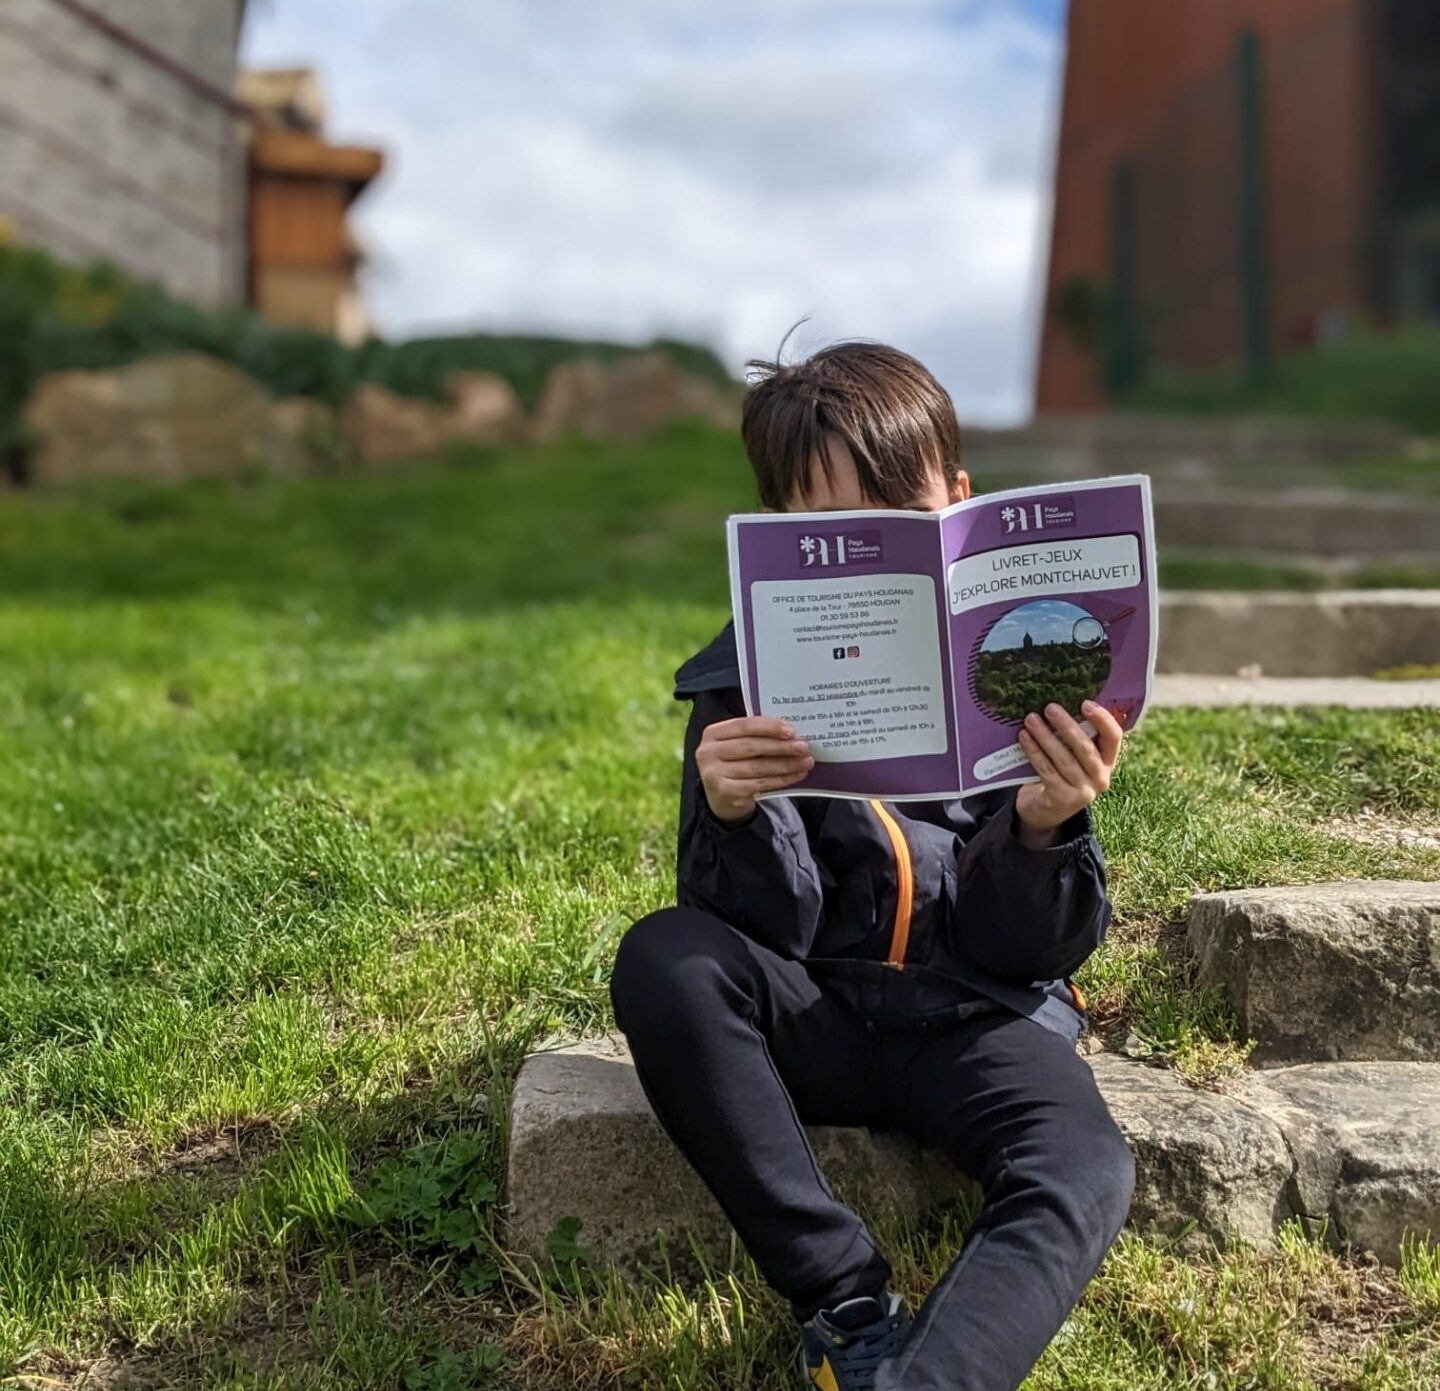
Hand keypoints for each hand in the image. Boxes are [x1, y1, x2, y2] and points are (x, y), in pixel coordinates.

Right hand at [697, 717, 814, 823]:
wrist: (722, 797)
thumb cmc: (735, 764)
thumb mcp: (737, 745)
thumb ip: (756, 736)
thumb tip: (792, 733)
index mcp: (713, 733)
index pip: (744, 725)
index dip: (769, 727)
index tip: (791, 730)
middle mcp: (708, 752)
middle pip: (751, 746)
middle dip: (781, 746)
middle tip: (803, 747)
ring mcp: (713, 773)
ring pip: (757, 767)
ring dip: (785, 764)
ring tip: (805, 762)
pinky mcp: (724, 792)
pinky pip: (758, 784)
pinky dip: (780, 780)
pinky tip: (795, 776)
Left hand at [1014, 700, 1122, 846]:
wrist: (1047, 811)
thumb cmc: (1061, 773)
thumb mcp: (1075, 757)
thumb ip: (1075, 737)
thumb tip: (1060, 704)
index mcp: (1108, 762)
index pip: (1114, 738)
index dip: (1103, 720)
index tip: (1085, 703)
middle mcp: (1100, 778)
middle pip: (1085, 748)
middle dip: (1066, 726)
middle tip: (1049, 707)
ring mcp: (1083, 791)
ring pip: (1063, 758)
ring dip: (1045, 736)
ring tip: (1031, 720)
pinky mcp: (1062, 799)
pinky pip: (1046, 770)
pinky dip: (1034, 752)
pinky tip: (1024, 738)